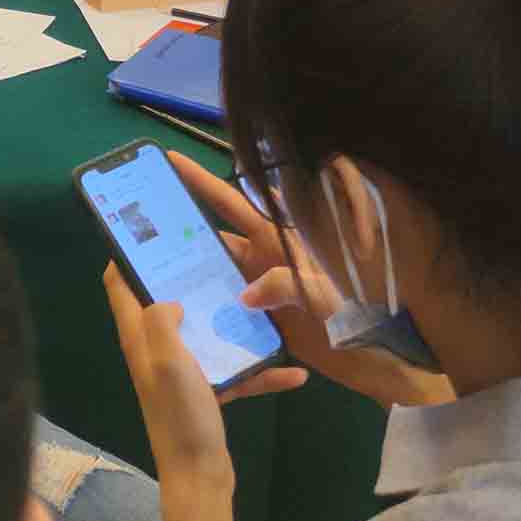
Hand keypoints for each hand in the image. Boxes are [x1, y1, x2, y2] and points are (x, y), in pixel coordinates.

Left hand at [102, 263, 300, 489]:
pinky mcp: (207, 392)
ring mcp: (182, 372)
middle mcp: (155, 351)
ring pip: (205, 333)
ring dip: (229, 320)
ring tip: (259, 298)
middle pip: (164, 302)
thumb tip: (168, 298)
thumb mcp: (167, 361)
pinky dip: (261, 372)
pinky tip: (296, 372)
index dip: (127, 254)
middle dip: (186, 276)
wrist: (200, 476)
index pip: (118, 285)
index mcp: (139, 338)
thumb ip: (160, 321)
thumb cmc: (179, 415)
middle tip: (217, 253)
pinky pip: (235, 372)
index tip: (153, 229)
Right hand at [167, 154, 454, 409]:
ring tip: (153, 279)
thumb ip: (290, 283)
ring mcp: (264, 289)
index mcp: (278, 239)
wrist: (378, 358)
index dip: (201, 181)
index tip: (170, 162)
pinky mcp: (265, 318)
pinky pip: (230, 310)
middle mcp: (265, 259)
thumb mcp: (327, 293)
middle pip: (216, 240)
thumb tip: (247, 293)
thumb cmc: (358, 314)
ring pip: (218, 276)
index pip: (233, 202)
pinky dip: (212, 313)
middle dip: (182, 233)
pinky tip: (188, 323)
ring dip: (193, 277)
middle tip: (142, 231)